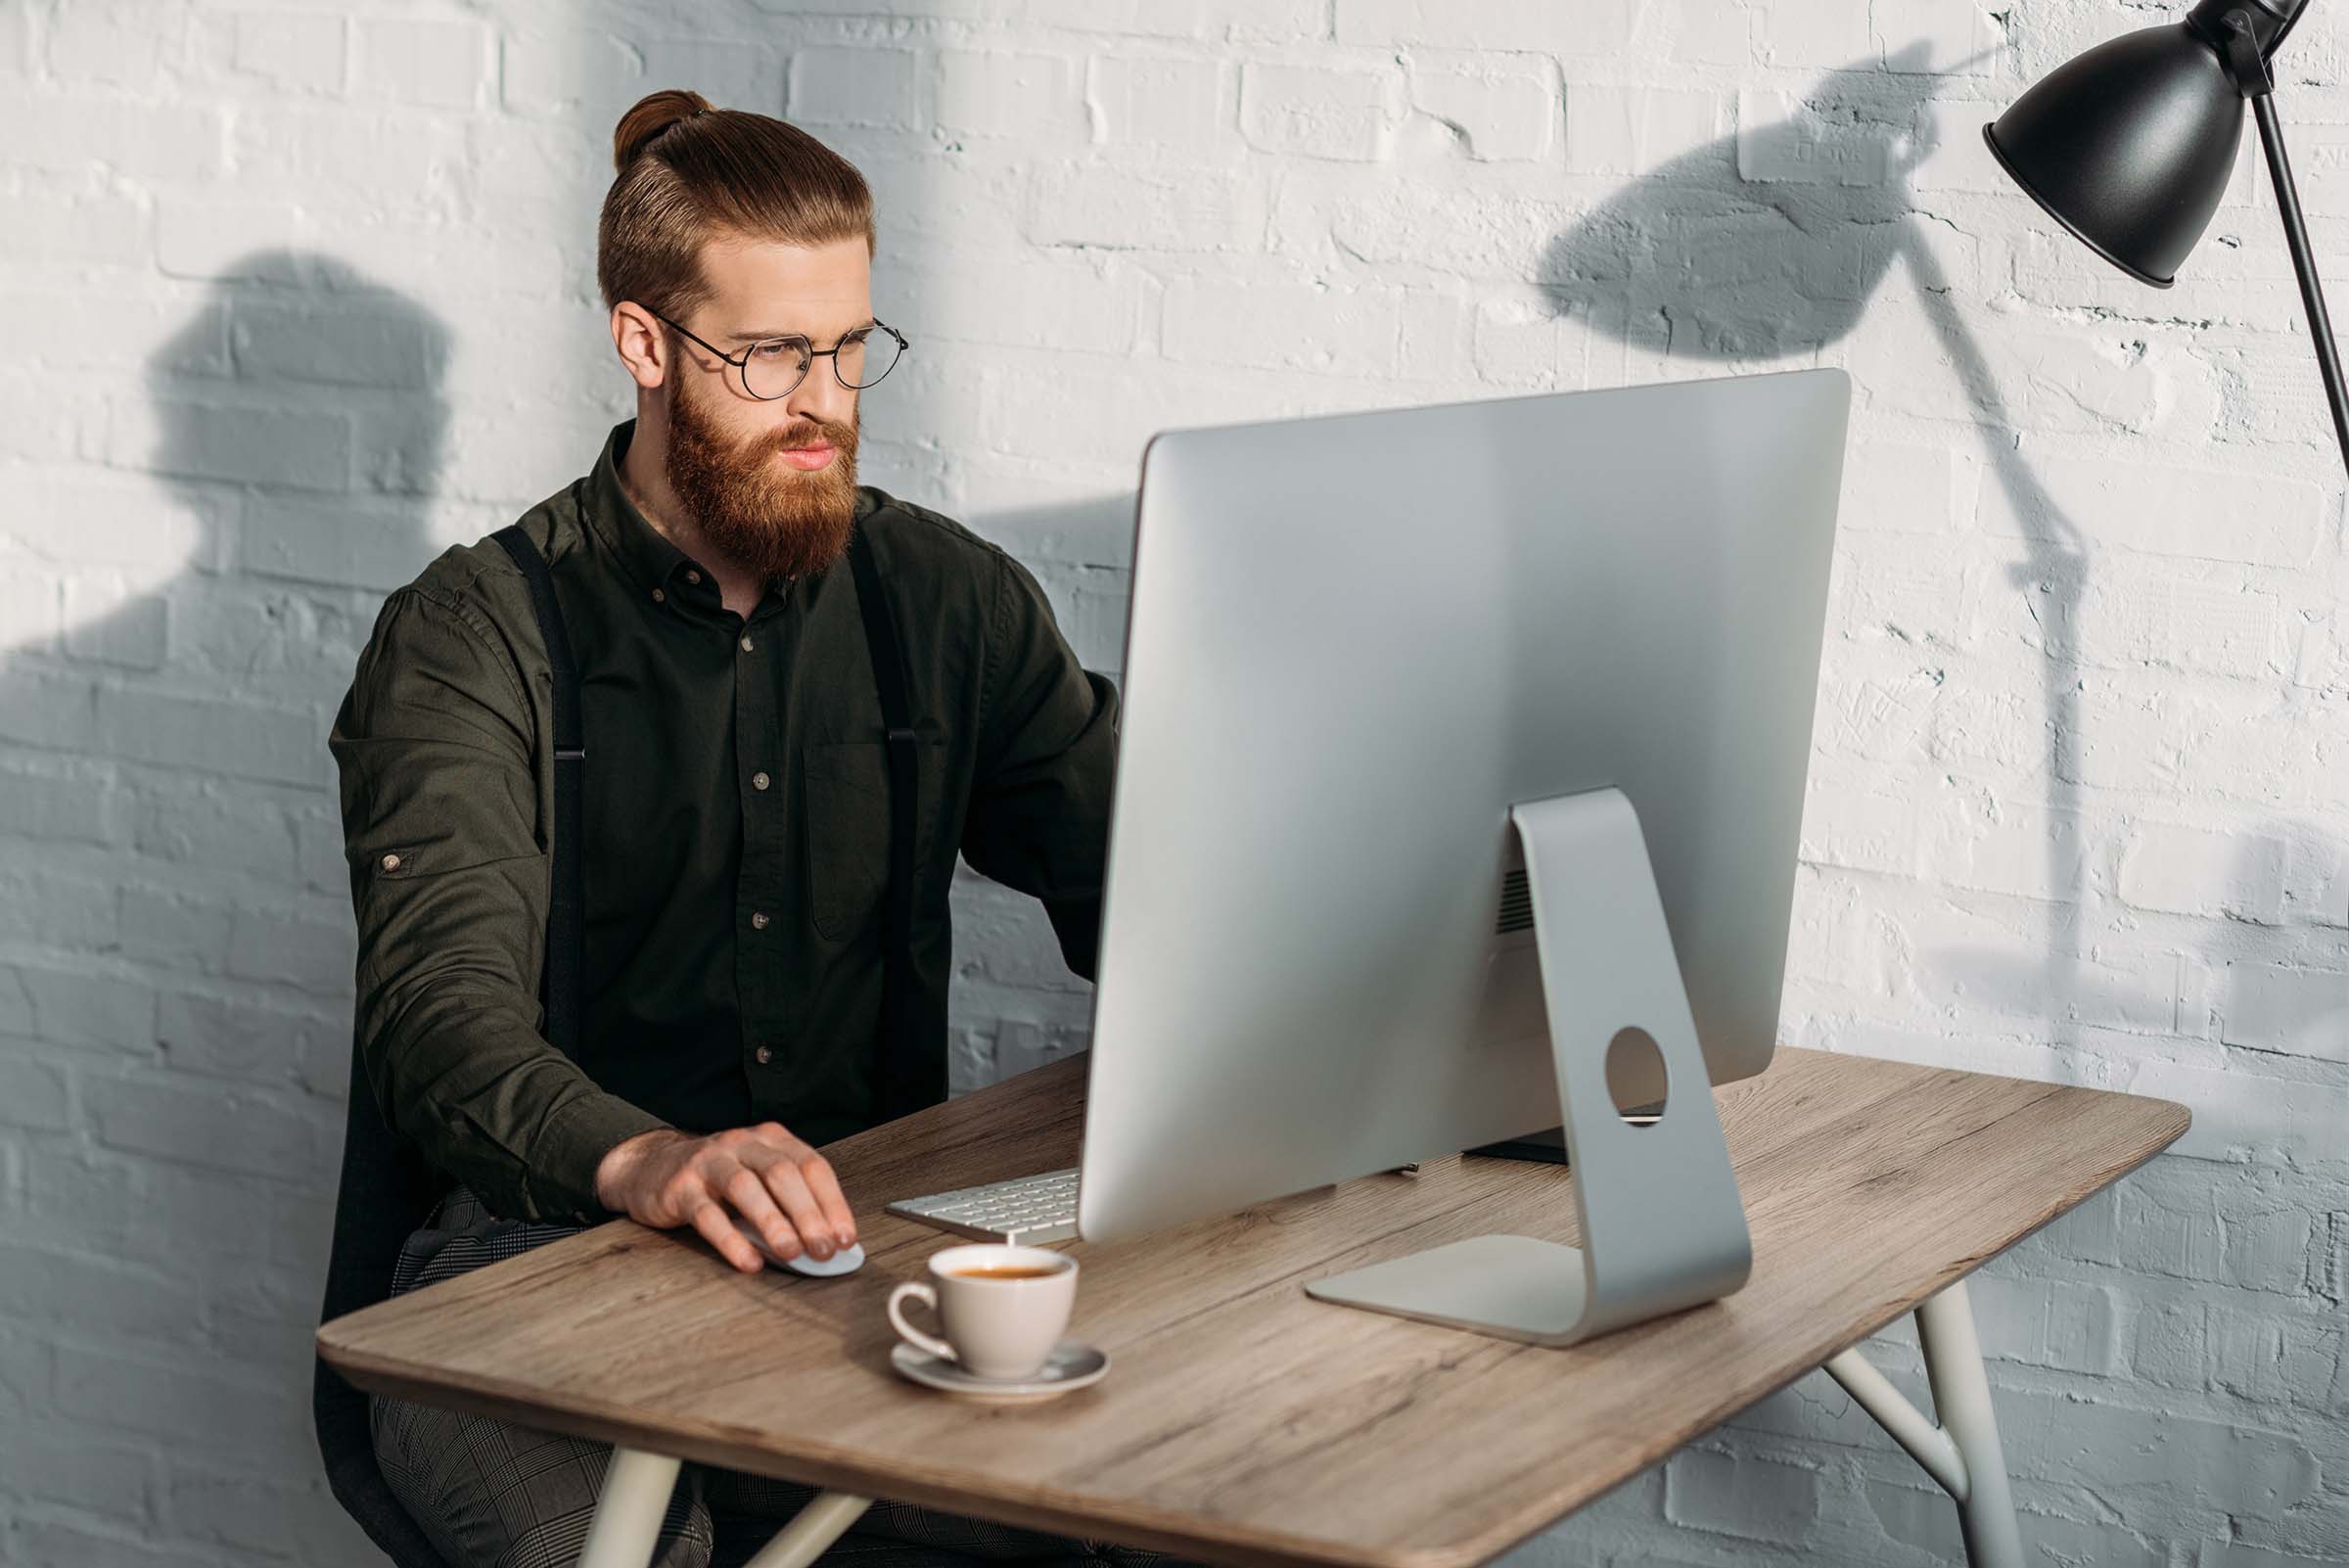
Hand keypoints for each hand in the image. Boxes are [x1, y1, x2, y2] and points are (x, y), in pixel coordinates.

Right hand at [593, 1122, 858, 1272]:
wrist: (651, 1169)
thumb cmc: (717, 1180)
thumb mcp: (758, 1179)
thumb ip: (788, 1202)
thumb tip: (828, 1242)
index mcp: (771, 1139)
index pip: (812, 1166)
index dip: (833, 1203)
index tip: (846, 1238)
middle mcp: (743, 1143)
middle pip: (783, 1174)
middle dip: (809, 1215)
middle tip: (825, 1250)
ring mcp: (709, 1162)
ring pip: (746, 1188)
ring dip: (774, 1223)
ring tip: (792, 1253)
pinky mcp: (680, 1187)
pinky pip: (708, 1215)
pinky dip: (731, 1240)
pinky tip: (749, 1262)